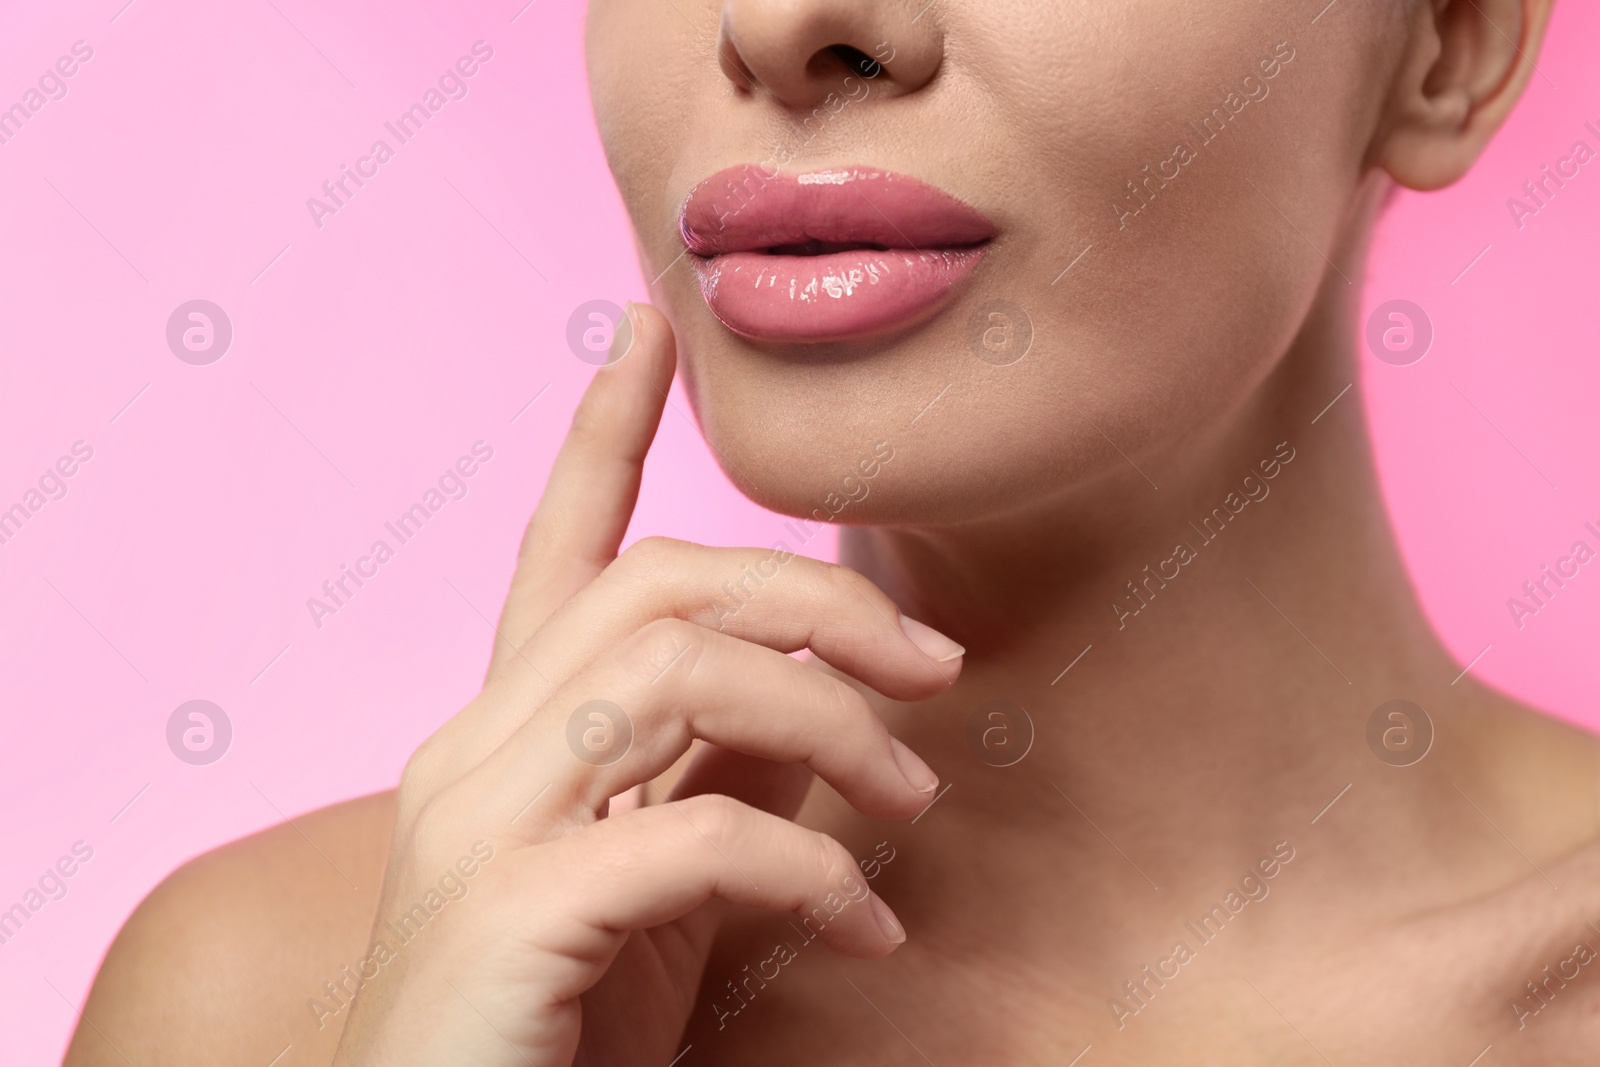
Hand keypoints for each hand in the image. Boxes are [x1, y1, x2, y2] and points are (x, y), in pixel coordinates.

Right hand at [330, 303, 964, 1066]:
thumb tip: (813, 700)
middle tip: (934, 663)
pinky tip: (864, 929)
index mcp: (498, 739)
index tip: (643, 331)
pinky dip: (810, 867)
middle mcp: (469, 755)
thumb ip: (708, 777)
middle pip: (656, 587)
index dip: (600, 434)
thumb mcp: (650, 889)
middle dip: (814, 599)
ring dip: (834, 724)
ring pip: (679, 675)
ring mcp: (475, 828)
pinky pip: (698, 831)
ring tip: (914, 799)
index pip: (553, 554)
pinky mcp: (508, 913)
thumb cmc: (551, 1033)